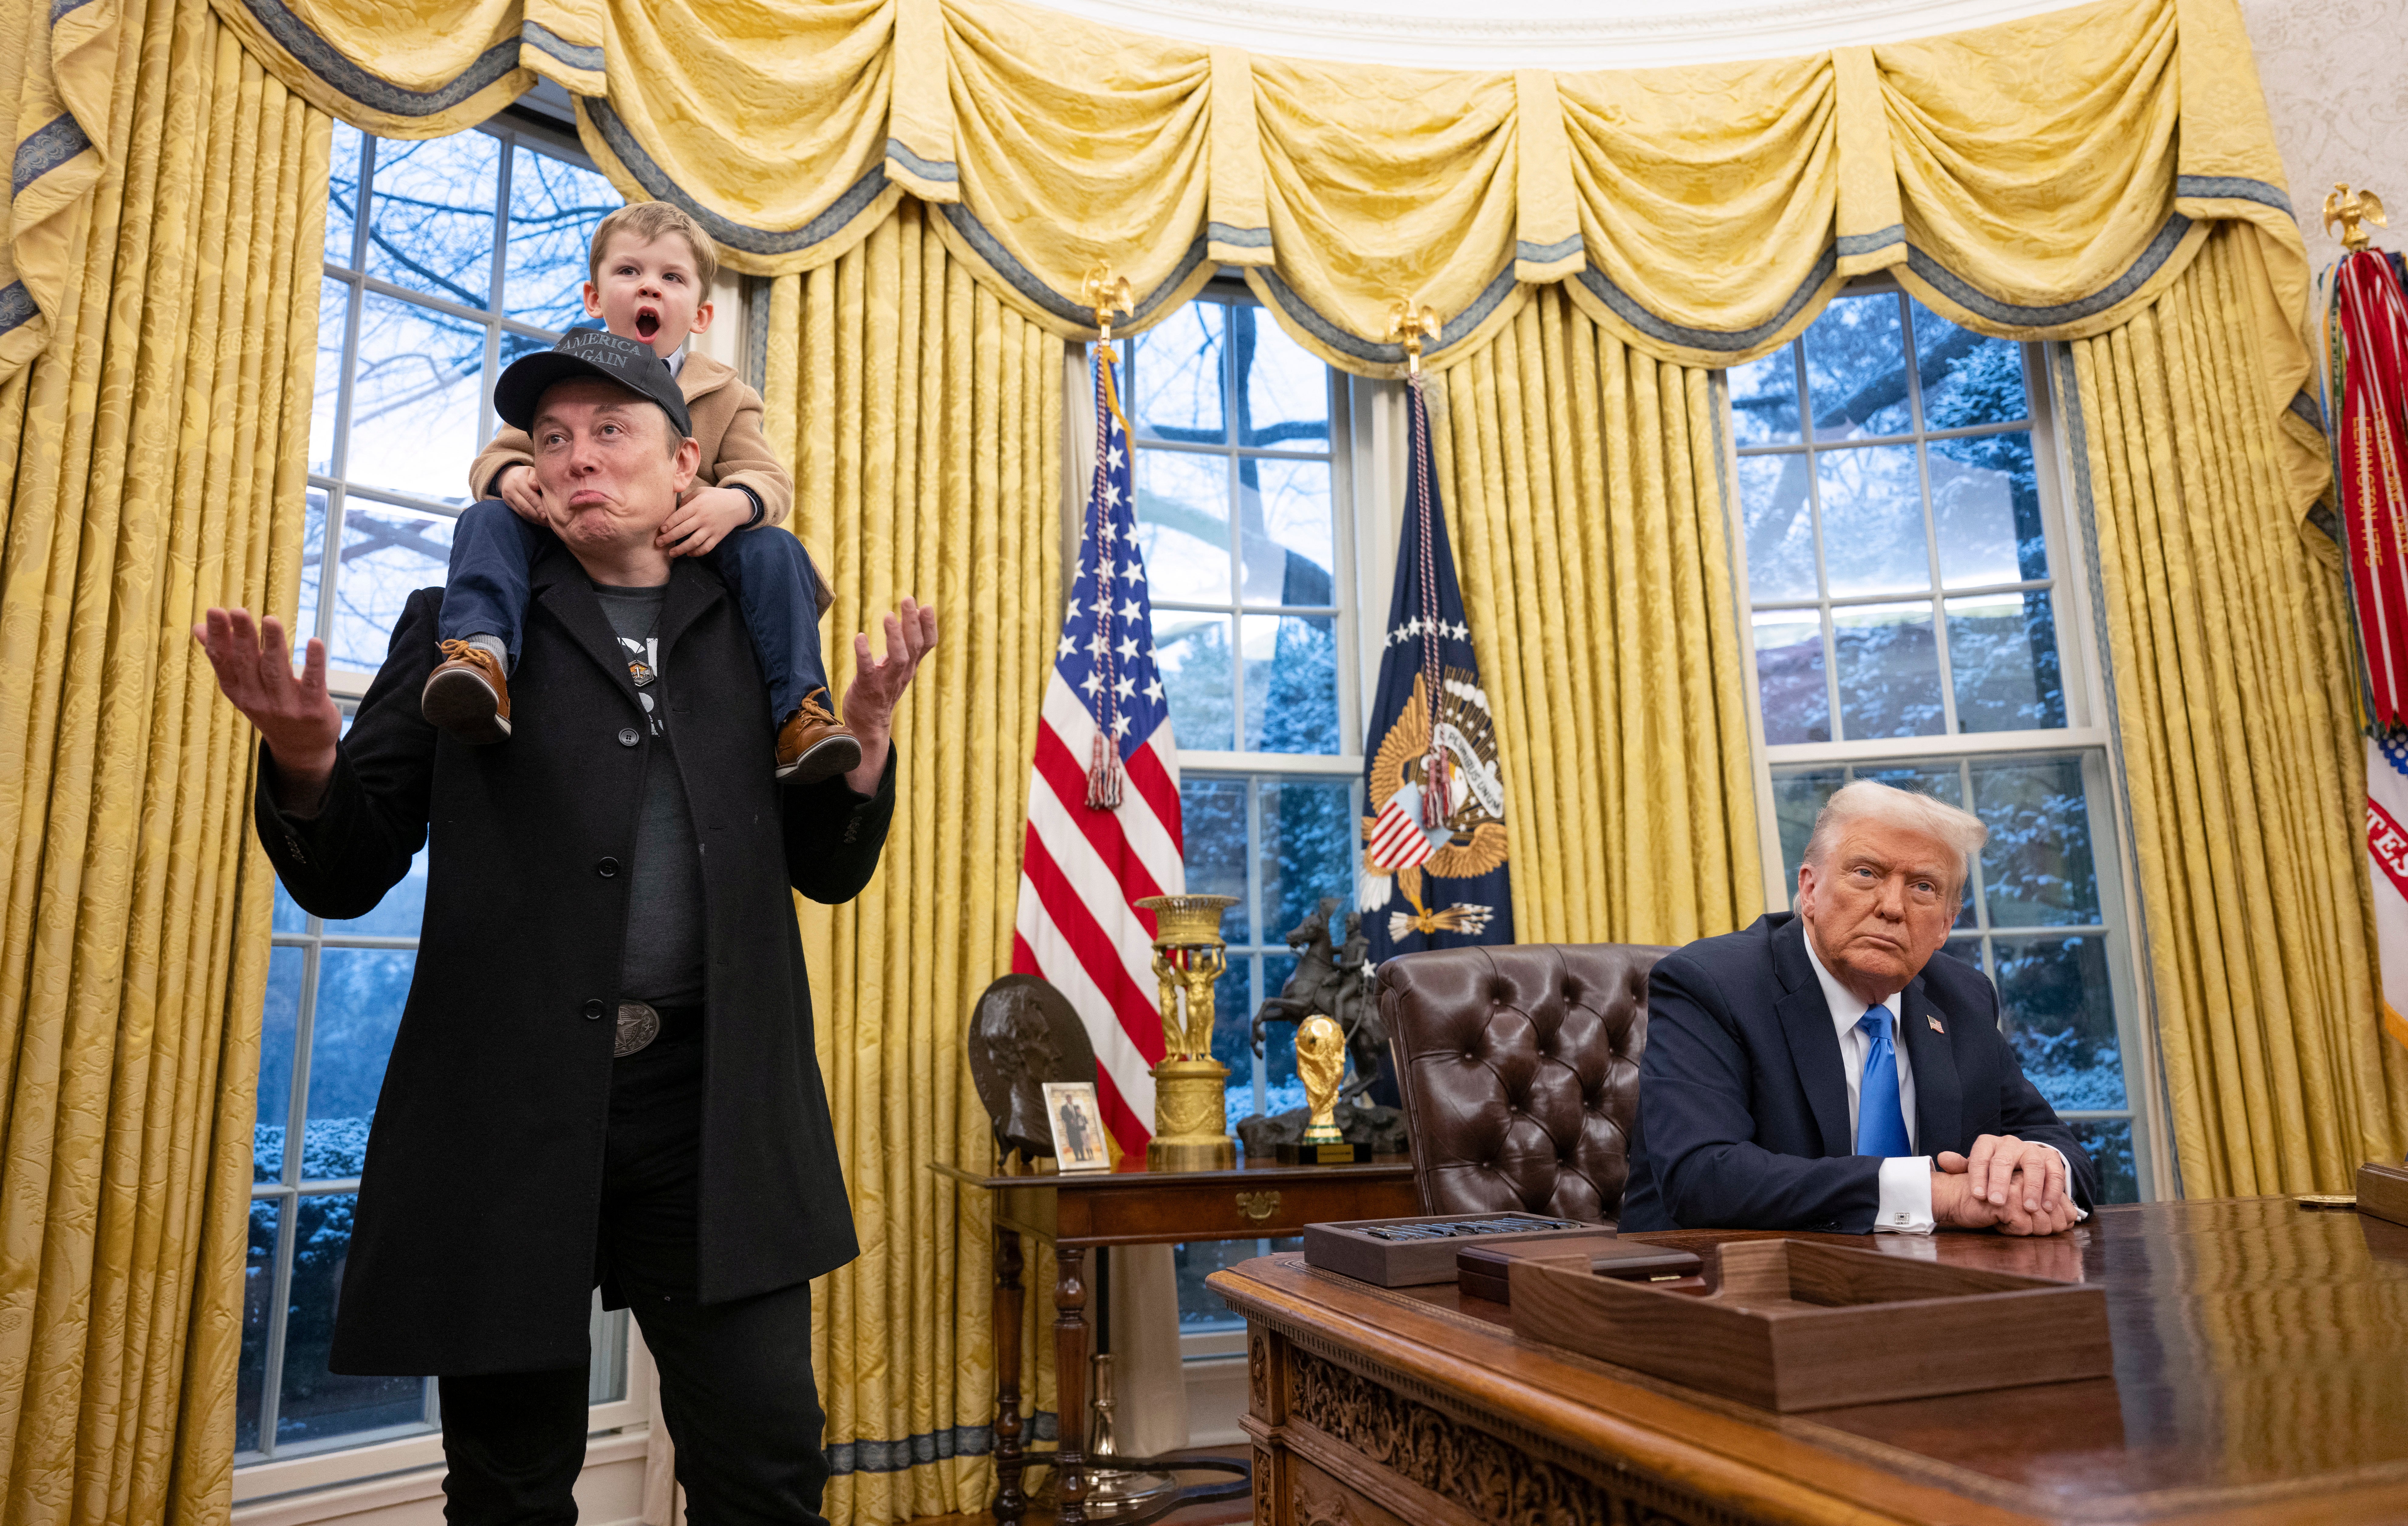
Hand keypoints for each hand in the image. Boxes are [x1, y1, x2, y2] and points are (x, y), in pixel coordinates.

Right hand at [192, 608, 340, 812]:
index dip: (218, 637)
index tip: (214, 611)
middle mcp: (257, 699)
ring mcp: (284, 707)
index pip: (223, 661)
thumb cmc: (269, 706)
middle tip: (237, 611)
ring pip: (276, 671)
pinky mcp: (312, 710)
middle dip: (242, 637)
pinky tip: (315, 642)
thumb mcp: (242, 686)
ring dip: (273, 644)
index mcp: (237, 690)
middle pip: (248, 663)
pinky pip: (313, 684)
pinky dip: (314, 663)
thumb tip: (196, 628)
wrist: (301, 747)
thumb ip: (224, 657)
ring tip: (270, 620)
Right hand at [497, 464, 545, 523]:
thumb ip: (534, 478)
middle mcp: (510, 489)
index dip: (539, 506)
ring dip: (534, 519)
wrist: (509, 475)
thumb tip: (535, 486)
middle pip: (525, 506)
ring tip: (545, 523)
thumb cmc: (526, 474)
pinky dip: (530, 518)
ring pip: (522, 512)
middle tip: (548, 522)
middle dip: (537, 515)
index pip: (530, 496)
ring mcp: (508, 497)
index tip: (546, 515)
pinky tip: (538, 521)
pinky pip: (519, 513)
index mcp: (518, 480)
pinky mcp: (508, 503)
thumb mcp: (531, 471)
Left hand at [657, 485, 753, 557]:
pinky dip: (697, 552)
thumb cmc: (716, 497)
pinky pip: (706, 547)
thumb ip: (686, 500)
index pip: (680, 516)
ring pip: (694, 542)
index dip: (669, 524)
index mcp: (698, 505)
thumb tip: (673, 511)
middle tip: (659, 543)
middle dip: (669, 538)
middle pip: (683, 530)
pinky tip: (689, 553)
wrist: (738, 504)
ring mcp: (711, 529)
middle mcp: (704, 518)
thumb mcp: (701, 492)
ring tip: (671, 553)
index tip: (661, 530)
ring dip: (681, 549)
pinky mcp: (718, 537)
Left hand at [837, 598, 937, 793]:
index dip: (928, 626)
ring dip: (895, 636)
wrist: (867, 727)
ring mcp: (886, 682)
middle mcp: (902, 674)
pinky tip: (860, 638)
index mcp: (910, 667)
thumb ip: (901, 647)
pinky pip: (867, 669)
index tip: (925, 606)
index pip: (926, 645)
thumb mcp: (895, 668)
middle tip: (907, 600)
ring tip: (888, 616)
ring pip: (898, 658)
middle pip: (914, 646)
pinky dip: (864, 653)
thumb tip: (904, 619)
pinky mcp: (867, 688)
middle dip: (912, 622)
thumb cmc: (879, 692)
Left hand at [1935, 1136, 2078, 1236]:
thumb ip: (1960, 1166)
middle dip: (2000, 1181)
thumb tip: (1942, 1158)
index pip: (1980, 1156)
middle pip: (2004, 1159)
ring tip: (2029, 1207)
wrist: (2021, 1161)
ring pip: (2033, 1164)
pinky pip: (2055, 1171)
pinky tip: (2047, 1206)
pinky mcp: (2051, 1158)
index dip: (1978, 1175)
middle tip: (1997, 1202)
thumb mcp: (1976, 1167)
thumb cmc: (1993, 1169)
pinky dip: (2052, 1189)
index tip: (1977, 1195)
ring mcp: (2032, 1149)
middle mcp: (2010, 1143)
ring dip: (2032, 1187)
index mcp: (1989, 1144)